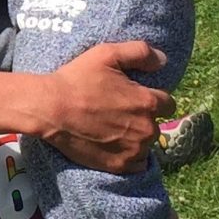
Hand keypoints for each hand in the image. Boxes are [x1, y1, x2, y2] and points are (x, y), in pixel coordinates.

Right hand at [37, 40, 170, 171]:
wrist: (50, 110)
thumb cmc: (78, 79)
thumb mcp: (108, 54)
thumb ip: (141, 52)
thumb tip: (163, 60)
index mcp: (148, 102)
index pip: (168, 104)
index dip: (153, 99)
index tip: (136, 98)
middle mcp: (146, 128)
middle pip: (156, 125)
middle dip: (143, 119)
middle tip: (120, 113)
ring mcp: (133, 150)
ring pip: (146, 145)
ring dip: (136, 138)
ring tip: (114, 130)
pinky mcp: (119, 165)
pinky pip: (138, 164)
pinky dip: (130, 156)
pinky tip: (115, 146)